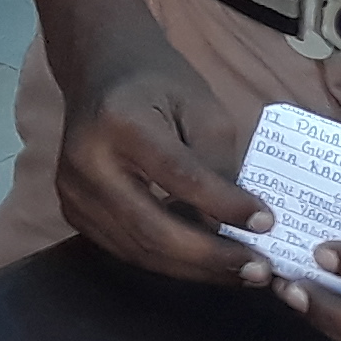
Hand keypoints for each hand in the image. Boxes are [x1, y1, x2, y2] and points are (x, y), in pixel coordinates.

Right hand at [53, 35, 273, 288]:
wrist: (99, 69)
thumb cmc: (157, 82)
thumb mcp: (201, 106)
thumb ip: (217, 164)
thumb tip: (235, 225)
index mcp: (119, 122)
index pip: (178, 177)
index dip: (224, 206)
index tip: (268, 223)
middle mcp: (86, 162)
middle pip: (152, 228)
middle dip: (210, 256)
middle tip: (258, 270)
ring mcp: (72, 191)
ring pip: (139, 250)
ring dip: (194, 268)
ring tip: (240, 271)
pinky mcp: (72, 211)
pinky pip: (126, 250)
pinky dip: (169, 261)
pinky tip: (203, 260)